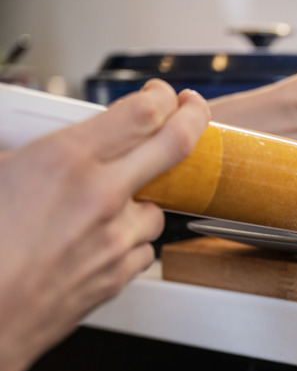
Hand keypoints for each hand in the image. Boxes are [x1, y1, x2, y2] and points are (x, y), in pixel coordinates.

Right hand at [0, 80, 209, 370]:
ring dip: (140, 201)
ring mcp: (115, 239)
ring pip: (156, 207)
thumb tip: (39, 140)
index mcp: (65, 161)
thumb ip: (28, 152)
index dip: (162, 97)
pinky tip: (100, 242)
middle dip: (194, 117)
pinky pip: (143, 249)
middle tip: (193, 108)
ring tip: (106, 206)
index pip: (143, 113)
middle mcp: (100, 196)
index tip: (161, 95)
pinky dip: (128, 242)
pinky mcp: (118, 275)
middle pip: (176, 145)